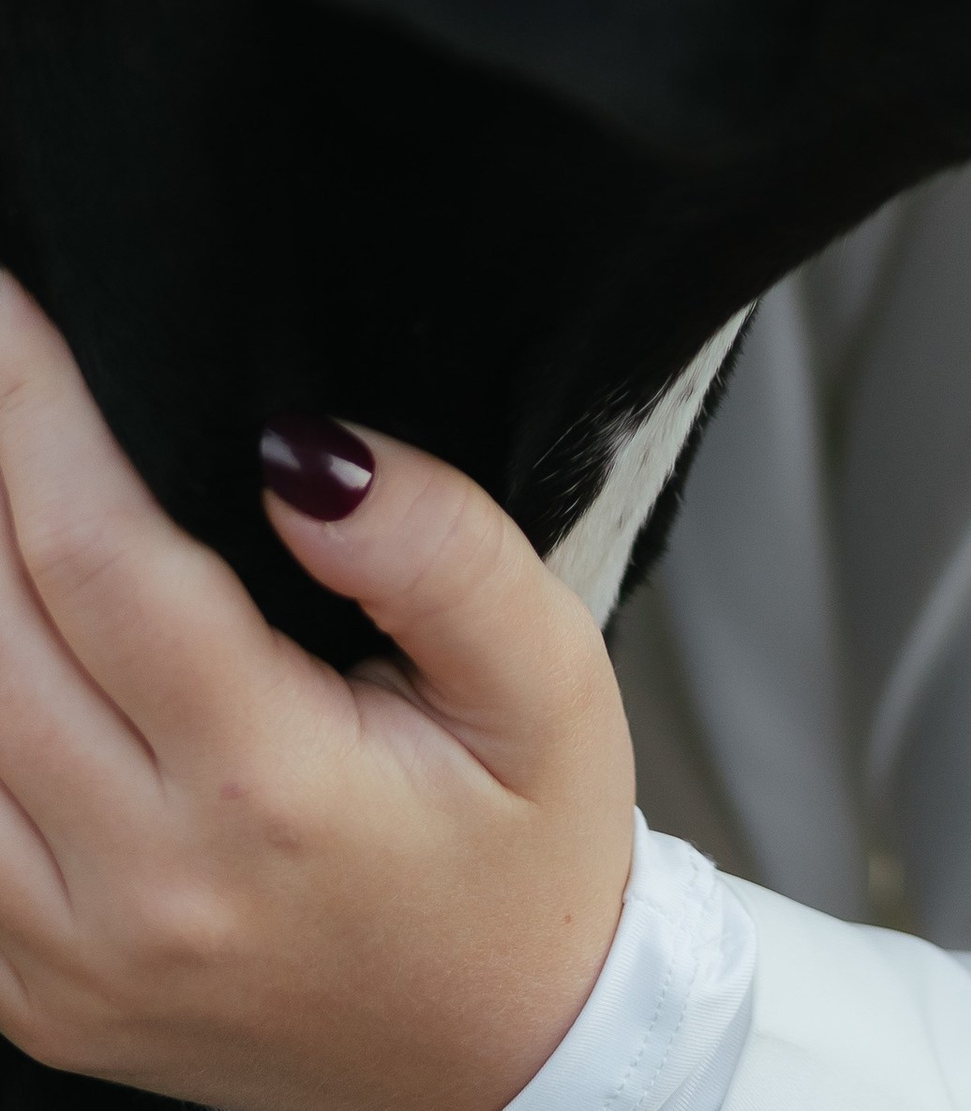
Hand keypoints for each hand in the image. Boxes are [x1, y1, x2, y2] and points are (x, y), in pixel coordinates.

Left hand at [0, 276, 634, 1110]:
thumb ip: (441, 552)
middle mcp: (141, 880)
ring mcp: (66, 953)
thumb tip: (307, 451)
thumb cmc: (529, 849)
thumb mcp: (549, 680)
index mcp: (267, 787)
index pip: (101, 559)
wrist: (503, 1062)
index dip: (34, 413)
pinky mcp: (34, 993)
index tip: (10, 305)